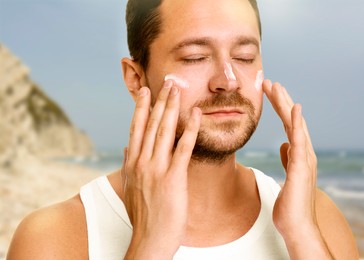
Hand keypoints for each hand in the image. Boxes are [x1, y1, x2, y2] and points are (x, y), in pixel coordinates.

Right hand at [121, 81, 201, 258]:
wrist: (149, 240)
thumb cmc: (143, 215)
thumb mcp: (130, 188)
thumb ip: (129, 166)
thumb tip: (128, 149)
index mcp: (132, 163)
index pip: (136, 129)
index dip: (141, 108)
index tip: (145, 91)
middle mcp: (142, 162)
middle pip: (151, 125)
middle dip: (160, 101)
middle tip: (167, 82)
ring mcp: (156, 169)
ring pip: (164, 131)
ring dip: (172, 108)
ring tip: (178, 90)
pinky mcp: (173, 178)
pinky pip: (182, 148)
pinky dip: (190, 129)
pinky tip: (196, 114)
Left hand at [263, 80, 332, 258]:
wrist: (296, 226)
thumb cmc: (290, 204)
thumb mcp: (286, 175)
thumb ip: (287, 158)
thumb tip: (283, 145)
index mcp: (298, 154)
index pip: (288, 125)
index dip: (280, 108)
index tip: (269, 93)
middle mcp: (304, 153)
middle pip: (292, 121)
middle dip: (281, 100)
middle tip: (270, 82)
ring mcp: (305, 159)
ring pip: (296, 125)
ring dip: (287, 105)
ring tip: (277, 87)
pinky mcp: (301, 168)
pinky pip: (300, 141)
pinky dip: (298, 124)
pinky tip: (295, 108)